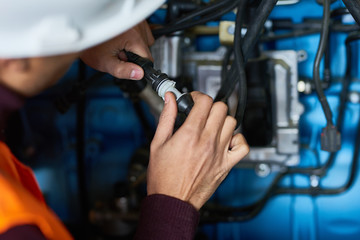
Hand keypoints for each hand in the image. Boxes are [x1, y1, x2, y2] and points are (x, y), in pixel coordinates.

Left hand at [80, 21, 153, 79]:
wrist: (83, 32)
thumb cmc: (91, 46)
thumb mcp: (105, 63)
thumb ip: (122, 71)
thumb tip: (138, 74)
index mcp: (132, 37)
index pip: (147, 59)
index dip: (137, 66)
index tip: (126, 63)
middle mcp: (136, 26)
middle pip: (146, 50)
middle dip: (135, 55)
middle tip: (119, 54)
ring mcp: (135, 21)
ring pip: (146, 41)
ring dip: (136, 46)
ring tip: (119, 46)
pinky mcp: (133, 19)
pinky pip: (142, 32)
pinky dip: (135, 38)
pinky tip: (122, 39)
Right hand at [147, 91, 248, 209]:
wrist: (172, 201)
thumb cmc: (163, 177)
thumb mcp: (158, 143)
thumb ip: (166, 118)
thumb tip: (170, 100)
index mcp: (190, 134)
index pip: (204, 102)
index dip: (198, 96)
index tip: (193, 100)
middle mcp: (207, 141)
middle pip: (221, 108)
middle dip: (210, 106)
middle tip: (202, 112)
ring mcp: (219, 153)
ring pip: (232, 123)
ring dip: (222, 120)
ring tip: (212, 125)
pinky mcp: (226, 165)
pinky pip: (242, 146)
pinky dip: (237, 139)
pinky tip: (226, 140)